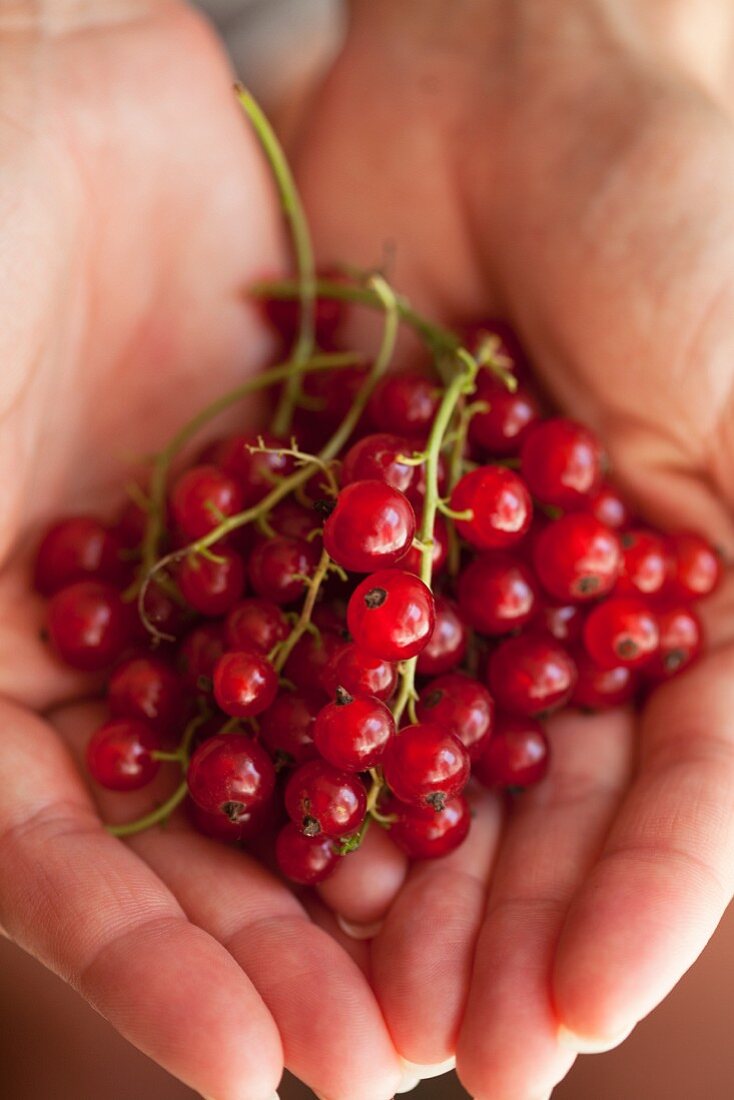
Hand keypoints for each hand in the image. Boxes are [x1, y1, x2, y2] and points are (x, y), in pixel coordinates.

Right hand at [0, 6, 402, 1097]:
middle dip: (294, 944)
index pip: (63, 858)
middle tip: (396, 1061)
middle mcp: (120, 636)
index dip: (144, 966)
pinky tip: (509, 777)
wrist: (39, 87)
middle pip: (209, 827)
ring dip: (389, 850)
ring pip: (317, 737)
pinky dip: (444, 692)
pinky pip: (397, 607)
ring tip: (472, 967)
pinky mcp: (323, 488)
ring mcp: (229, 567)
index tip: (245, 1068)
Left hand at [295, 1, 733, 1094]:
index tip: (570, 1023)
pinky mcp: (322, 522)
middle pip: (523, 808)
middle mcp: (552, 615)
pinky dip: (279, 745)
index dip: (624, 916)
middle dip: (485, 931)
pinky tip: (252, 839)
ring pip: (404, 759)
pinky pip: (294, 652)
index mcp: (679, 611)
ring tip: (336, 1001)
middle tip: (438, 1054)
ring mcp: (431, 578)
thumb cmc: (689, 228)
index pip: (662, 803)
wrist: (528, 83)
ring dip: (377, 879)